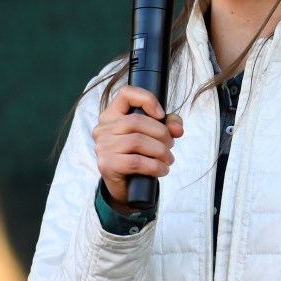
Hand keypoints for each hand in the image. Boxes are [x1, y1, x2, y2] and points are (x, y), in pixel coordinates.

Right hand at [92, 85, 184, 212]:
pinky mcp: (106, 165)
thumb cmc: (139, 155)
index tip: (161, 115)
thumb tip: (177, 128)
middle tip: (170, 145)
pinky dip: (155, 166)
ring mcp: (103, 146)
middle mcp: (103, 128)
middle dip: (161, 133)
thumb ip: (168, 125)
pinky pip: (136, 162)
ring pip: (138, 141)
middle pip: (137, 120)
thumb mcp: (154, 136)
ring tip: (168, 159)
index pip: (126, 93)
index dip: (147, 99)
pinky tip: (162, 170)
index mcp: (112, 114)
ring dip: (160, 151)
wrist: (126, 187)